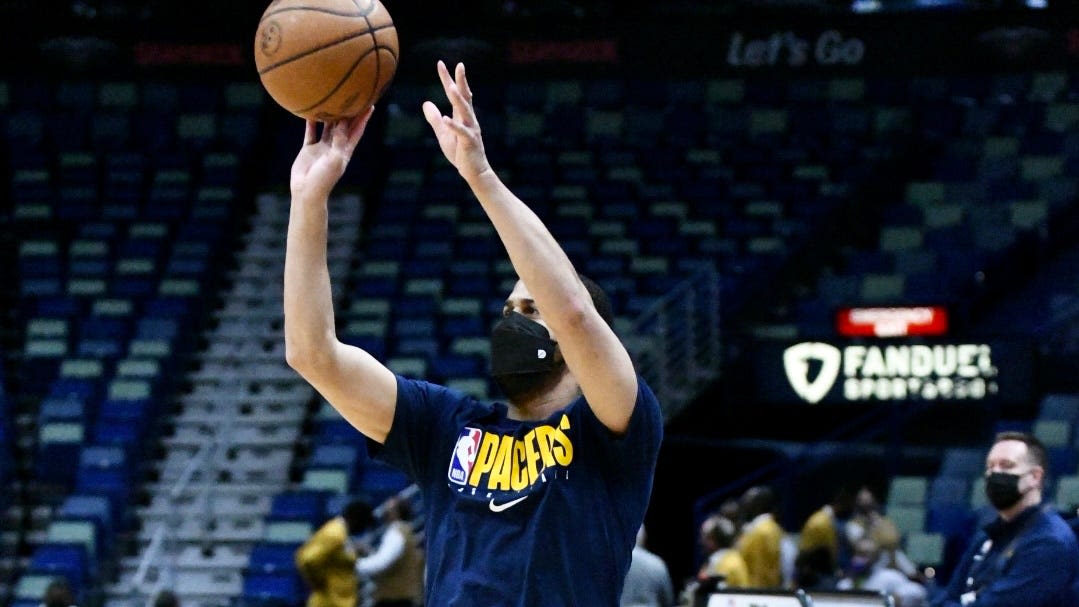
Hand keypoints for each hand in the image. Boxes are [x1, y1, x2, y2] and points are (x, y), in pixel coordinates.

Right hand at [290, 106, 374, 200]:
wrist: (306, 192)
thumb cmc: (324, 179)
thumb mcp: (335, 160)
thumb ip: (339, 141)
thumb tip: (343, 123)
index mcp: (345, 151)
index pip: (357, 131)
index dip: (363, 118)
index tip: (370, 104)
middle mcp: (335, 147)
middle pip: (344, 126)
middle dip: (349, 112)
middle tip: (352, 96)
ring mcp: (322, 148)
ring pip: (327, 127)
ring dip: (330, 115)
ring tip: (332, 99)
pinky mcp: (309, 149)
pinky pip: (311, 132)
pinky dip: (311, 122)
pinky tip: (310, 111)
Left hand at [422, 60, 491, 182]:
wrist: (475, 172)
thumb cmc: (461, 152)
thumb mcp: (443, 134)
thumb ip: (435, 119)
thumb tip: (426, 103)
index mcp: (461, 116)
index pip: (455, 93)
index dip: (447, 79)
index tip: (441, 64)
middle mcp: (468, 119)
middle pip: (464, 97)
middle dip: (461, 82)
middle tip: (459, 66)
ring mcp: (471, 130)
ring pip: (465, 112)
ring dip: (458, 100)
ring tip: (452, 88)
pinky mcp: (469, 142)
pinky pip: (461, 132)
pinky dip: (453, 126)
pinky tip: (446, 119)